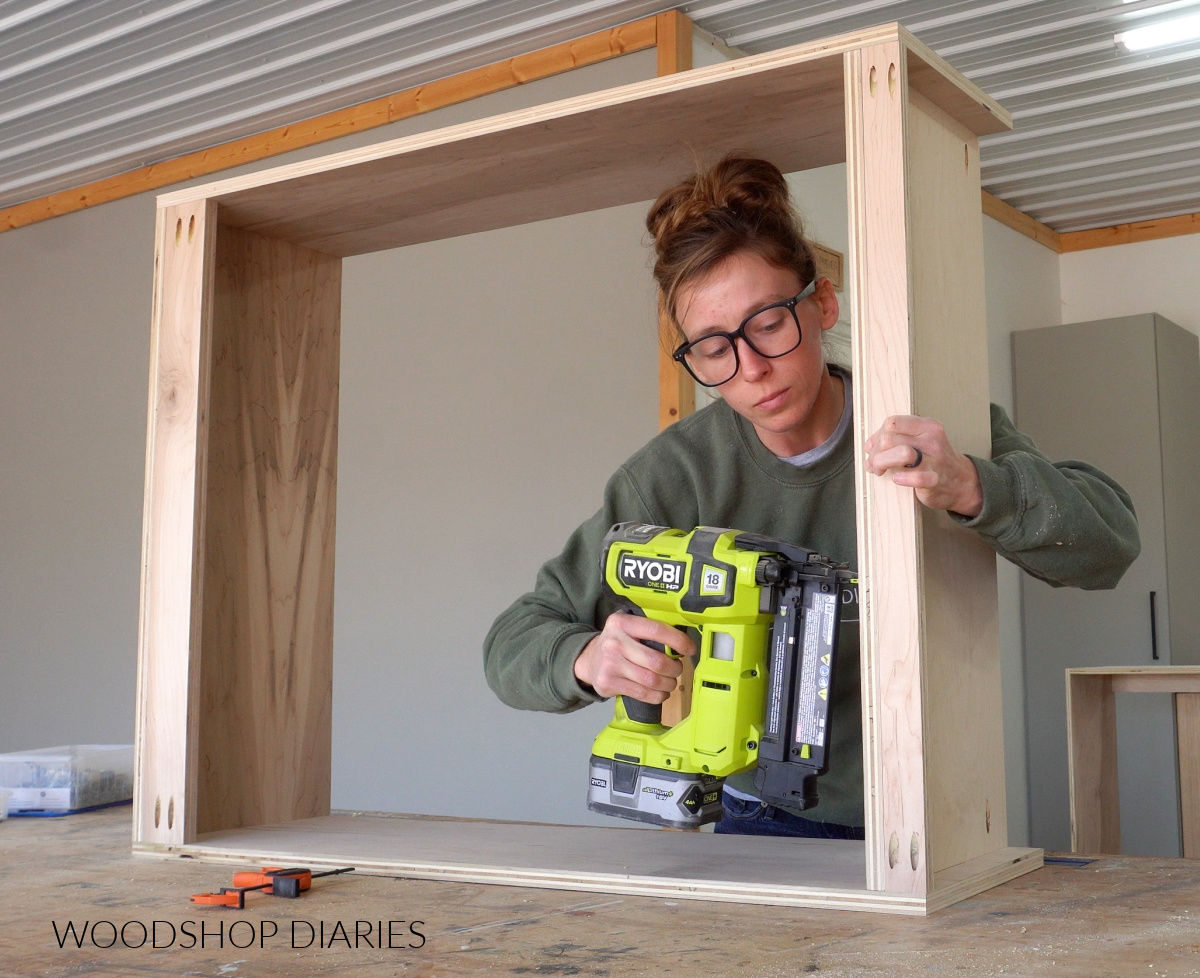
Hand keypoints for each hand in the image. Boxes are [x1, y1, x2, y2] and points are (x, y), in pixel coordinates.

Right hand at [573, 613, 693, 702]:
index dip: (678, 641)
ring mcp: (610, 664)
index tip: (689, 649)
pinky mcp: (608, 683)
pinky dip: (658, 696)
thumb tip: (682, 642)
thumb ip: (649, 631)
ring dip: (668, 684)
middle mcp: (614, 642)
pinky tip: (660, 692)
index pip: (656, 630)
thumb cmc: (617, 643)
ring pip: (652, 680)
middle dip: (675, 668)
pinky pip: (643, 693)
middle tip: (677, 669)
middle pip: (657, 661)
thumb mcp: (628, 628)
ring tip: (670, 681)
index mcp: (622, 623)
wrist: (588, 660)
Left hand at [864, 415, 983, 517]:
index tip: (874, 449)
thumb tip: (868, 445)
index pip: (892, 422)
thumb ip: (895, 439)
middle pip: (890, 438)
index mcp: (927, 426)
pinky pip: (917, 477)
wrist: (961, 482)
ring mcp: (935, 459)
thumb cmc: (934, 461)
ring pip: (901, 453)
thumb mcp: (919, 442)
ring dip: (882, 463)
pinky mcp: (936, 480)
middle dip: (875, 452)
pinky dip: (902, 478)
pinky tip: (897, 479)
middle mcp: (932, 439)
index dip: (877, 436)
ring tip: (880, 471)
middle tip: (875, 464)